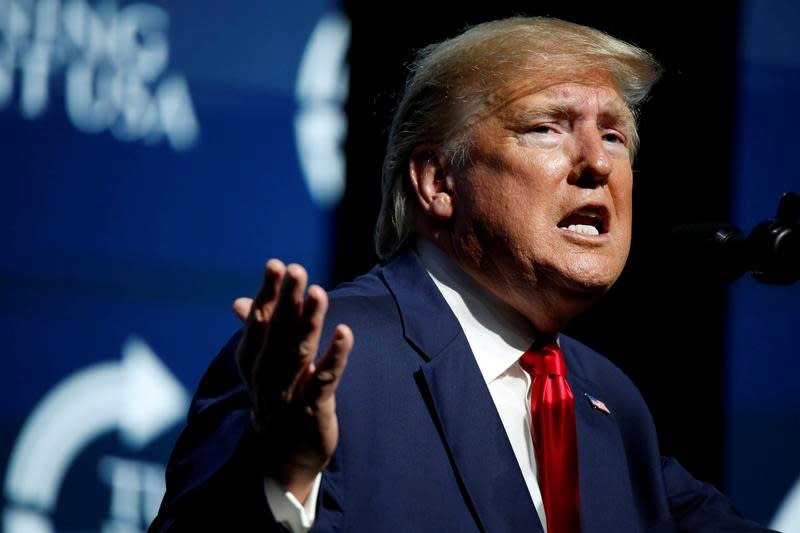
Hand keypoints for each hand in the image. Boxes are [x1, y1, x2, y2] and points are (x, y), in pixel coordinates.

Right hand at [233, 259, 352, 502]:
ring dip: (309, 321)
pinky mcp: (313, 409)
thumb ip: (256, 332)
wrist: (282, 458)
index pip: (259, 323)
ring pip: (299, 352)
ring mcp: (289, 393)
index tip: (276, 265)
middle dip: (287, 300)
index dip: (267, 294)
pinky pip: (325, 380)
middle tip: (296, 268)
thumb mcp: (261, 367)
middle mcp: (266, 375)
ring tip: (319, 291)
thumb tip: (238, 302)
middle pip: (278, 332)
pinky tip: (345, 332)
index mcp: (253, 362)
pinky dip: (335, 356)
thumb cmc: (276, 401)